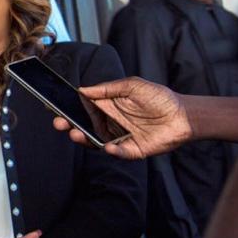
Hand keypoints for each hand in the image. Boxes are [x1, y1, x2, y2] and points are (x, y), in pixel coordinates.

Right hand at [51, 77, 190, 159]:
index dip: (68, 108)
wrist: (184, 115)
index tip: (54, 106)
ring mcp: (118, 137)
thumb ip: (107, 88)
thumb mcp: (132, 85)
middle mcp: (109, 123)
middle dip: (69, 125)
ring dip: (84, 139)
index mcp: (107, 106)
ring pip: (95, 141)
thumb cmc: (159, 98)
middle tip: (59, 123)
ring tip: (76, 133)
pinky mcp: (131, 150)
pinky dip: (113, 151)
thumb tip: (83, 89)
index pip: (82, 108)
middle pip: (83, 126)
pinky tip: (109, 146)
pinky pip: (117, 152)